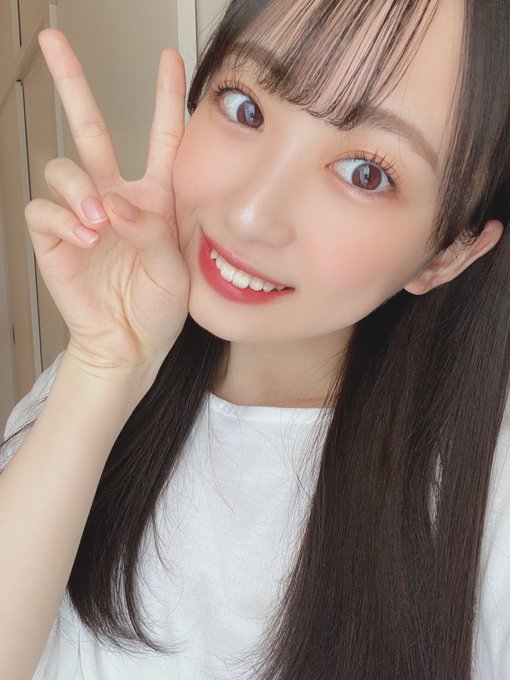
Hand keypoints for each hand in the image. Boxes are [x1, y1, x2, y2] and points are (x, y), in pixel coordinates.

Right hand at [25, 29, 189, 371]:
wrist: (129, 344)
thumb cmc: (159, 309)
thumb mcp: (174, 272)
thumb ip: (151, 233)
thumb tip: (113, 202)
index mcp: (155, 199)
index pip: (161, 139)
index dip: (165, 98)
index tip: (169, 58)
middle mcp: (116, 197)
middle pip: (90, 129)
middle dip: (73, 84)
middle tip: (55, 42)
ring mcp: (82, 215)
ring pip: (62, 169)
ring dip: (77, 188)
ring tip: (96, 221)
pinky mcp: (54, 238)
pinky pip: (43, 210)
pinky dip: (60, 219)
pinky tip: (82, 236)